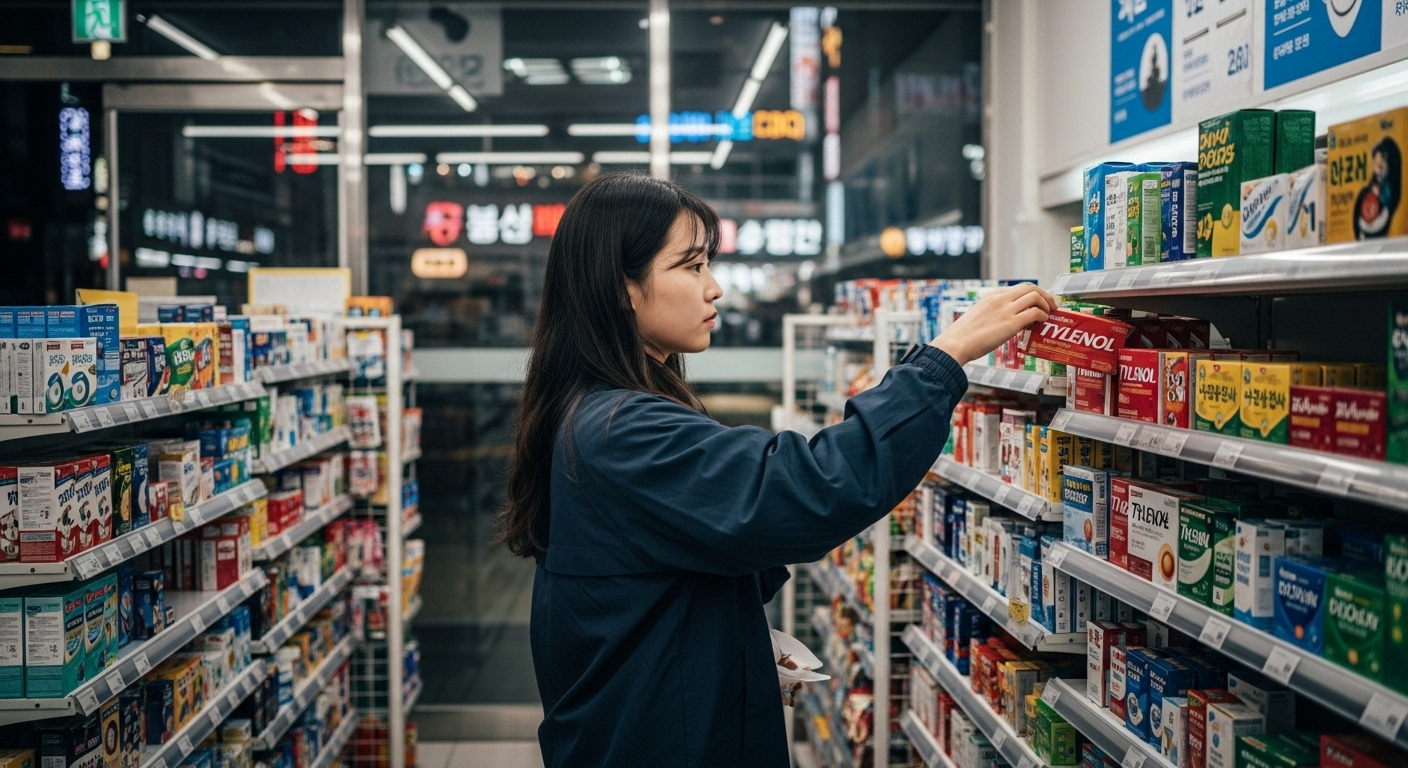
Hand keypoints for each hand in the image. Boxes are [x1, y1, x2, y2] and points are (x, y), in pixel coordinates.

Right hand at [928, 283, 1056, 365]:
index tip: (1040, 302)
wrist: (956, 344)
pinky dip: (1042, 316)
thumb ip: (991, 314)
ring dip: (1046, 305)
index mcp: (992, 296)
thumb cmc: (963, 336)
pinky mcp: (1011, 323)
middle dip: (1045, 296)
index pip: (1019, 288)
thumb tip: (1002, 322)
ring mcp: (1006, 310)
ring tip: (1047, 316)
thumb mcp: (978, 316)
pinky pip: (1035, 312)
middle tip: (1052, 306)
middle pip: (1031, 287)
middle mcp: (1000, 299)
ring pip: (1035, 297)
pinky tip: (1041, 323)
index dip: (1034, 294)